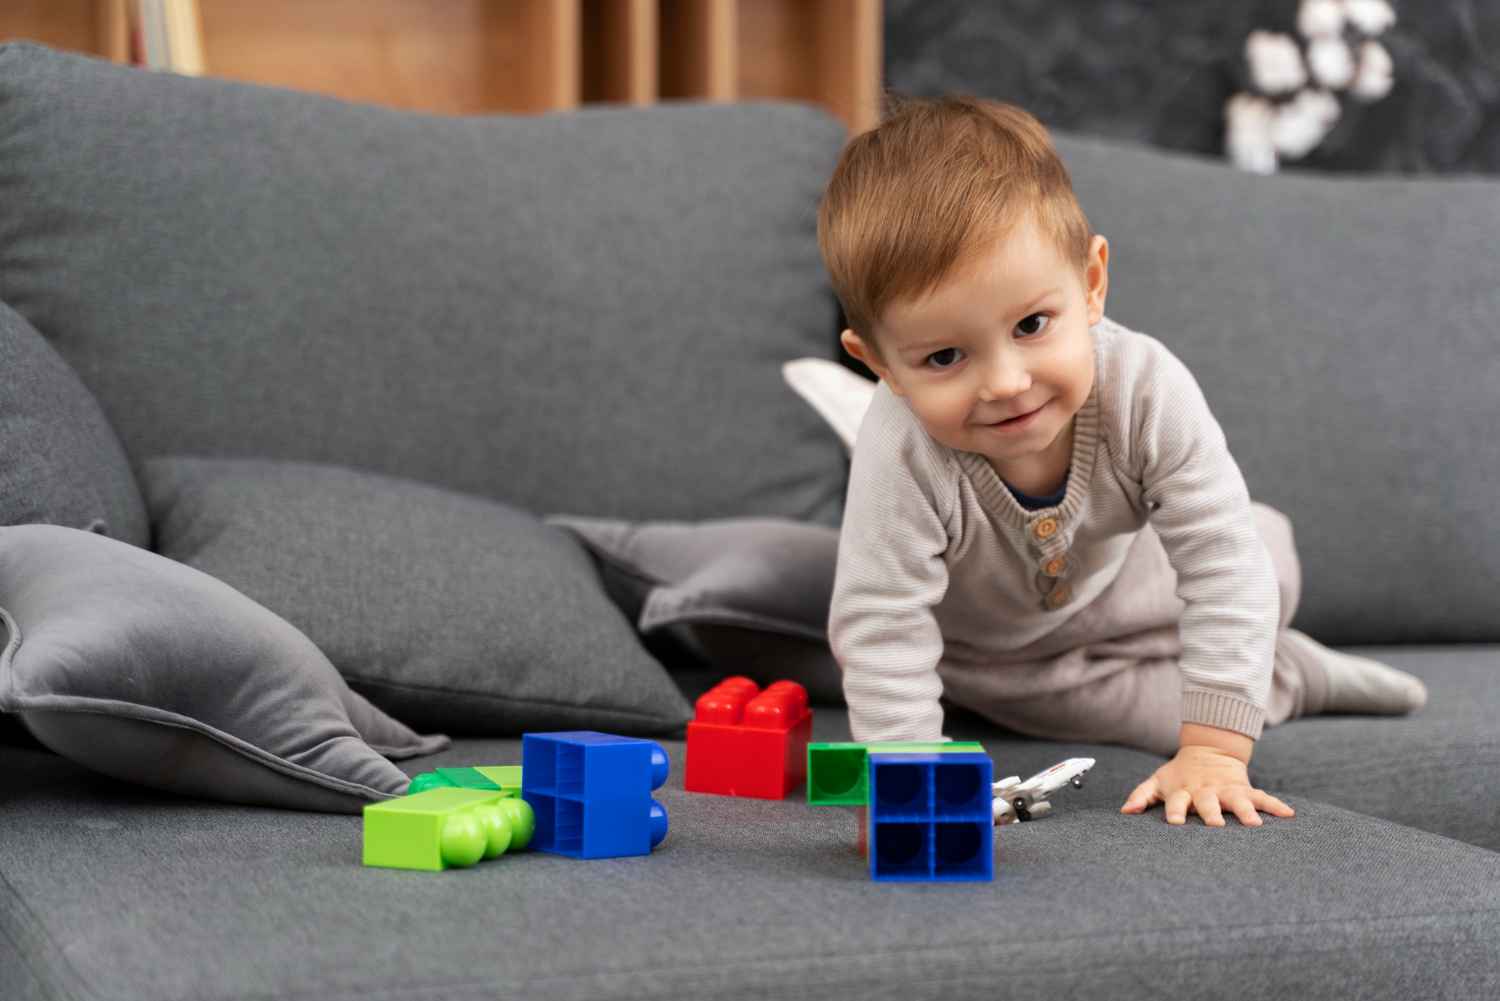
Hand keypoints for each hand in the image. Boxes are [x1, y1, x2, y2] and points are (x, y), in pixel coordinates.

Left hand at [1120, 745, 1294, 826]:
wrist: (1207, 751)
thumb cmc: (1178, 775)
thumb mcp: (1157, 781)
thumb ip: (1141, 795)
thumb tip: (1125, 811)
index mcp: (1183, 791)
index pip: (1177, 801)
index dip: (1175, 811)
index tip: (1175, 822)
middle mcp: (1205, 791)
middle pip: (1208, 802)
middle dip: (1211, 813)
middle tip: (1216, 826)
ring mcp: (1226, 789)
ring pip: (1237, 800)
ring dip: (1245, 810)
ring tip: (1255, 824)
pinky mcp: (1244, 788)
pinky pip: (1262, 796)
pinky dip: (1275, 805)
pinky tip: (1289, 814)